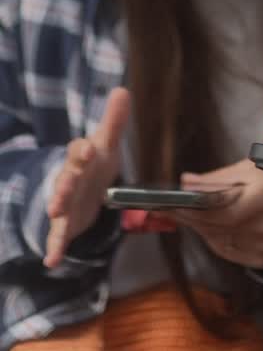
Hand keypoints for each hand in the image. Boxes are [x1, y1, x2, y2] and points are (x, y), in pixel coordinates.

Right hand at [45, 88, 130, 268]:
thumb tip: (123, 90)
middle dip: (65, 181)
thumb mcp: (106, 144)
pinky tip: (51, 260)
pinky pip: (58, 237)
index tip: (89, 148)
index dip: (83, 150)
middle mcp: (70, 180)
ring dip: (57, 206)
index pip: (79, 151)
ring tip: (53, 212)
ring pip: (59, 205)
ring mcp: (65, 203)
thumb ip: (114, 121)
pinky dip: (54, 248)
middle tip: (66, 183)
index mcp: (81, 159)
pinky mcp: (65, 225)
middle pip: (66, 179)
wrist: (82, 191)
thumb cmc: (95, 164)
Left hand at [168, 158, 262, 268]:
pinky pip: (224, 249)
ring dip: (196, 226)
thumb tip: (184, 182)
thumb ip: (217, 177)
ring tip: (181, 213)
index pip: (218, 207)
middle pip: (212, 225)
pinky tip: (204, 226)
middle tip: (164, 207)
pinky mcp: (259, 261)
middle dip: (186, 215)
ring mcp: (261, 248)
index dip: (190, 207)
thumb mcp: (251, 171)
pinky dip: (211, 237)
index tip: (168, 202)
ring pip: (215, 238)